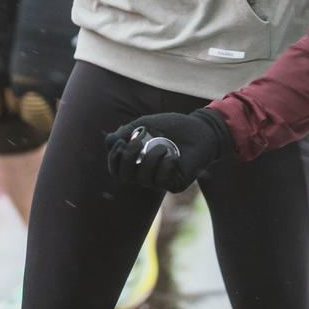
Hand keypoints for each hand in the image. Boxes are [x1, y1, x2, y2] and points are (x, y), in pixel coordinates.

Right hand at [105, 109, 232, 192]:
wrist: (199, 128)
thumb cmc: (172, 126)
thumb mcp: (145, 125)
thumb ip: (126, 132)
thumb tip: (109, 140)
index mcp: (136, 160)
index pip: (116, 168)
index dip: (113, 158)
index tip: (120, 142)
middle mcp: (145, 173)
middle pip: (125, 176)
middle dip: (127, 159)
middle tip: (138, 142)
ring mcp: (160, 180)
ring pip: (143, 179)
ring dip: (150, 159)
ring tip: (163, 146)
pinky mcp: (174, 184)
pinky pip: (161, 181)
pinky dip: (165, 166)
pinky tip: (174, 157)